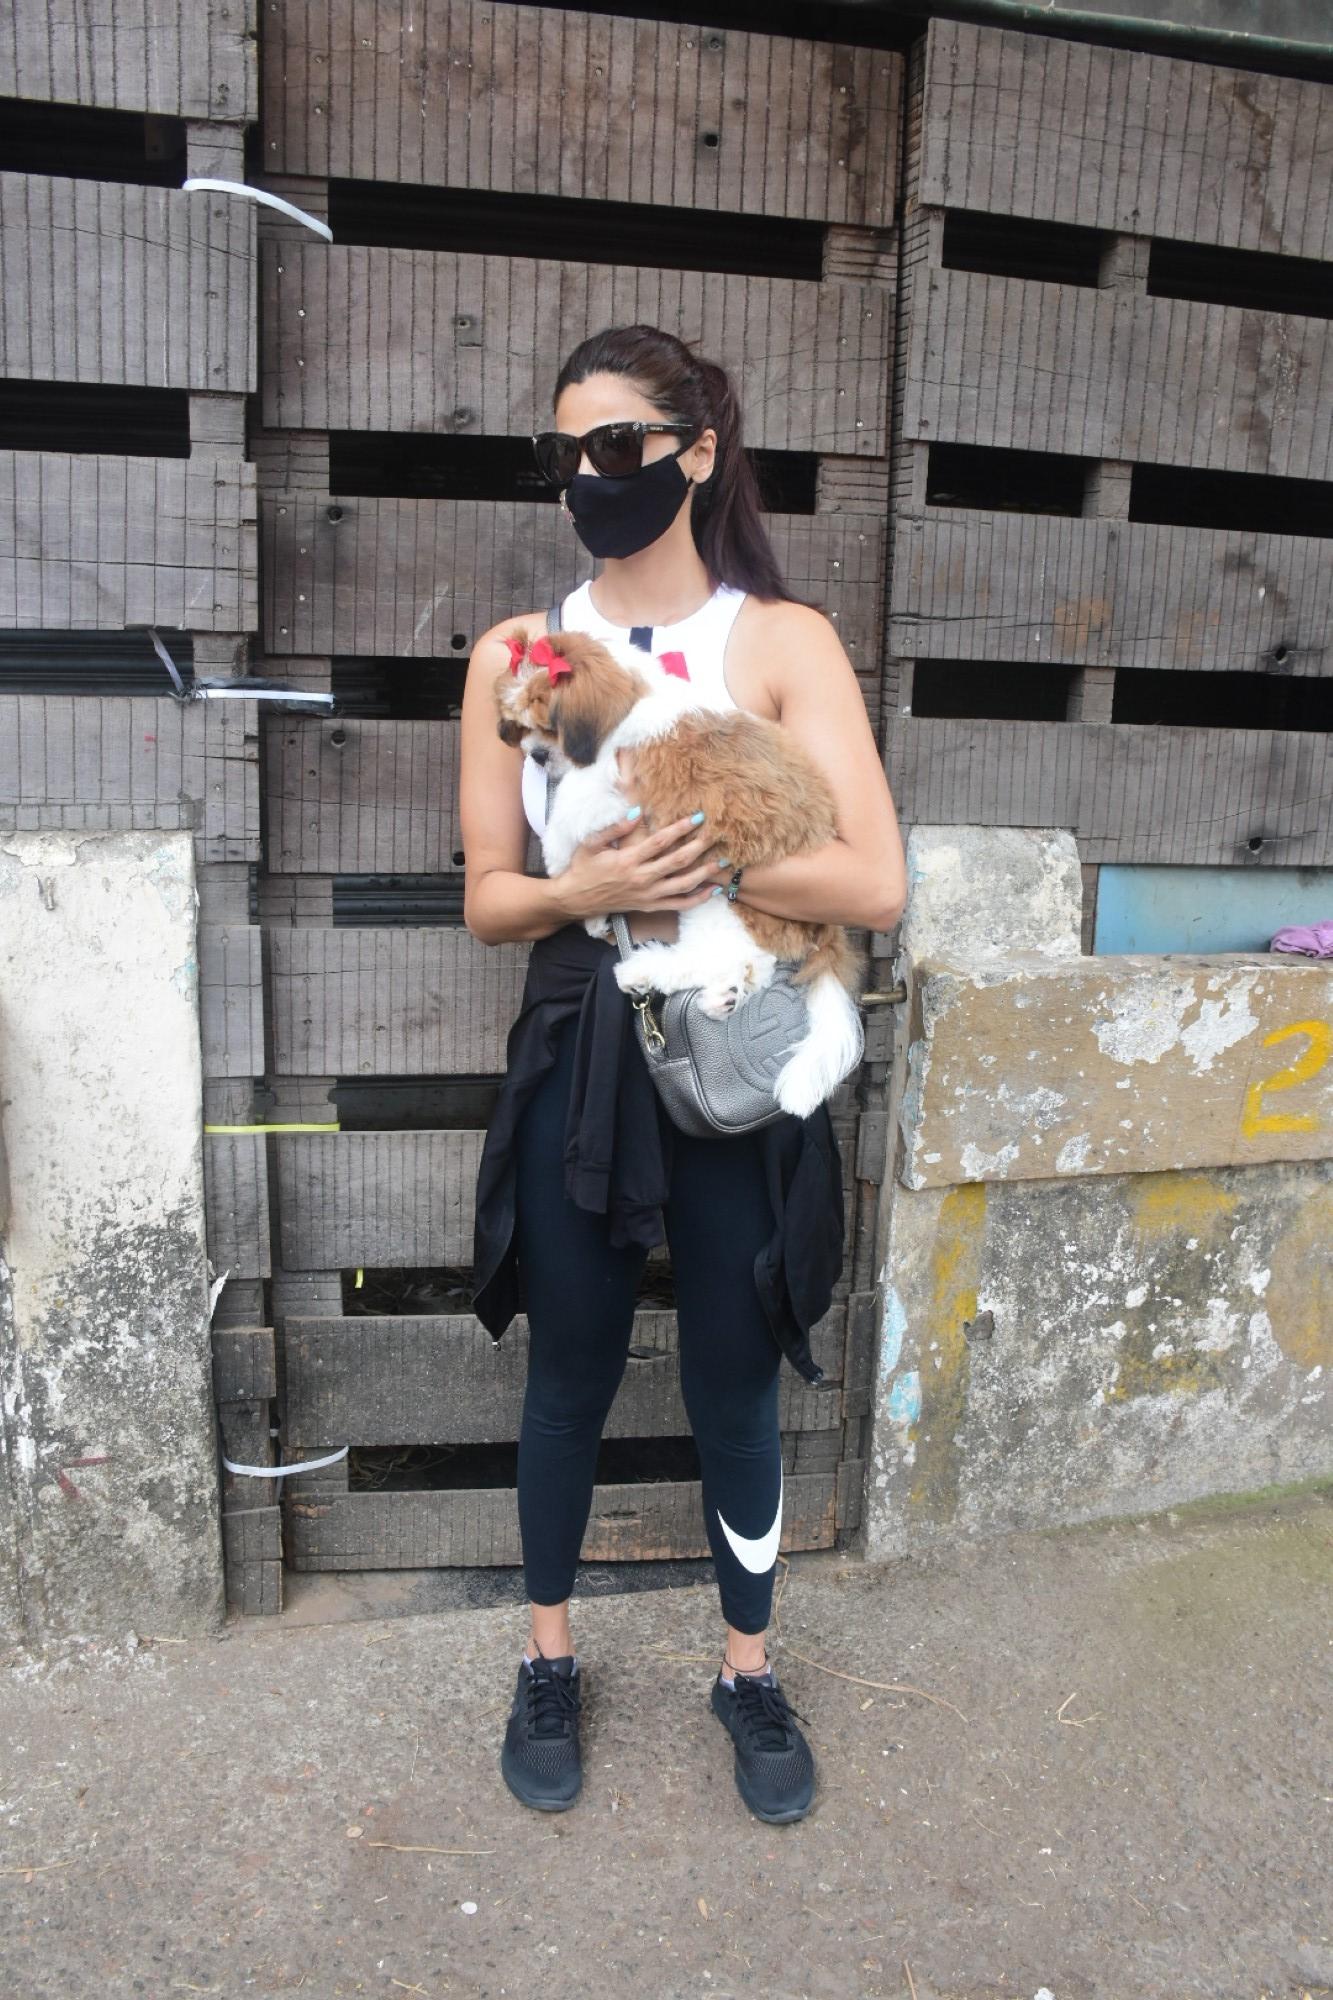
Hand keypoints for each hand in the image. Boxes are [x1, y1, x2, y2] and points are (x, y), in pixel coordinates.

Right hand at [554, 811, 721, 920]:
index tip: (697, 817)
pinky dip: (698, 899)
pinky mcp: (649, 906)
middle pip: (677, 862)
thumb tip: (636, 812)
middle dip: (699, 848)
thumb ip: (615, 827)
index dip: (680, 829)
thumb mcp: (591, 843)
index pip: (660, 842)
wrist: (575, 899)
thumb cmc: (583, 868)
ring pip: (683, 885)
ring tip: (723, 862)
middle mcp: (641, 879)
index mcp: (627, 860)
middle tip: (717, 835)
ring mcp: (647, 895)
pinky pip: (679, 905)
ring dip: (705, 873)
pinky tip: (714, 890)